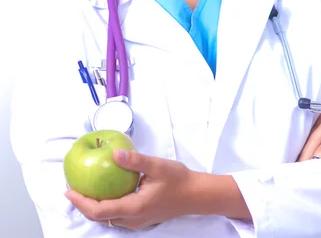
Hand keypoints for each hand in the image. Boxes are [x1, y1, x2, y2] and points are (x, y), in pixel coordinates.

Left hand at [65, 150, 196, 229]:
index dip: (81, 202)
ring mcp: (137, 222)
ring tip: (84, 189)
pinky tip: (105, 192)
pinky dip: (105, 207)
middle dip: (82, 205)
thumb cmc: (179, 180)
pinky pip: (116, 216)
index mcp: (134, 207)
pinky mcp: (141, 219)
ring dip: (93, 207)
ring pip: (107, 219)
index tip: (68, 190)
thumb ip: (135, 161)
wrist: (197, 195)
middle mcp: (132, 219)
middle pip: (100, 218)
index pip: (99, 210)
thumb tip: (114, 153)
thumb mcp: (158, 166)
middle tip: (72, 188)